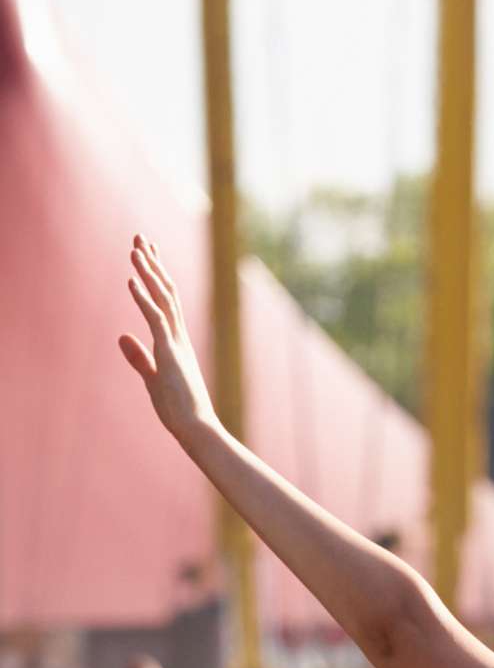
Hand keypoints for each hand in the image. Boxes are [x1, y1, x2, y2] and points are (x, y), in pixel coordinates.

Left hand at [118, 236, 218, 443]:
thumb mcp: (153, 378)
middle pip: (166, 292)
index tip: (148, 255)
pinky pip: (155, 319)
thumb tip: (121, 336)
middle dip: (153, 265)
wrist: (197, 428)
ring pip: (162, 300)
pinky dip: (143, 298)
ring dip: (148, 273)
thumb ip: (138, 356)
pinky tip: (131, 280)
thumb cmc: (179, 410)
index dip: (156, 277)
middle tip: (142, 239)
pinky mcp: (170, 352)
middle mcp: (178, 337)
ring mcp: (175, 343)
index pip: (165, 302)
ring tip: (136, 249)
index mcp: (176, 343)